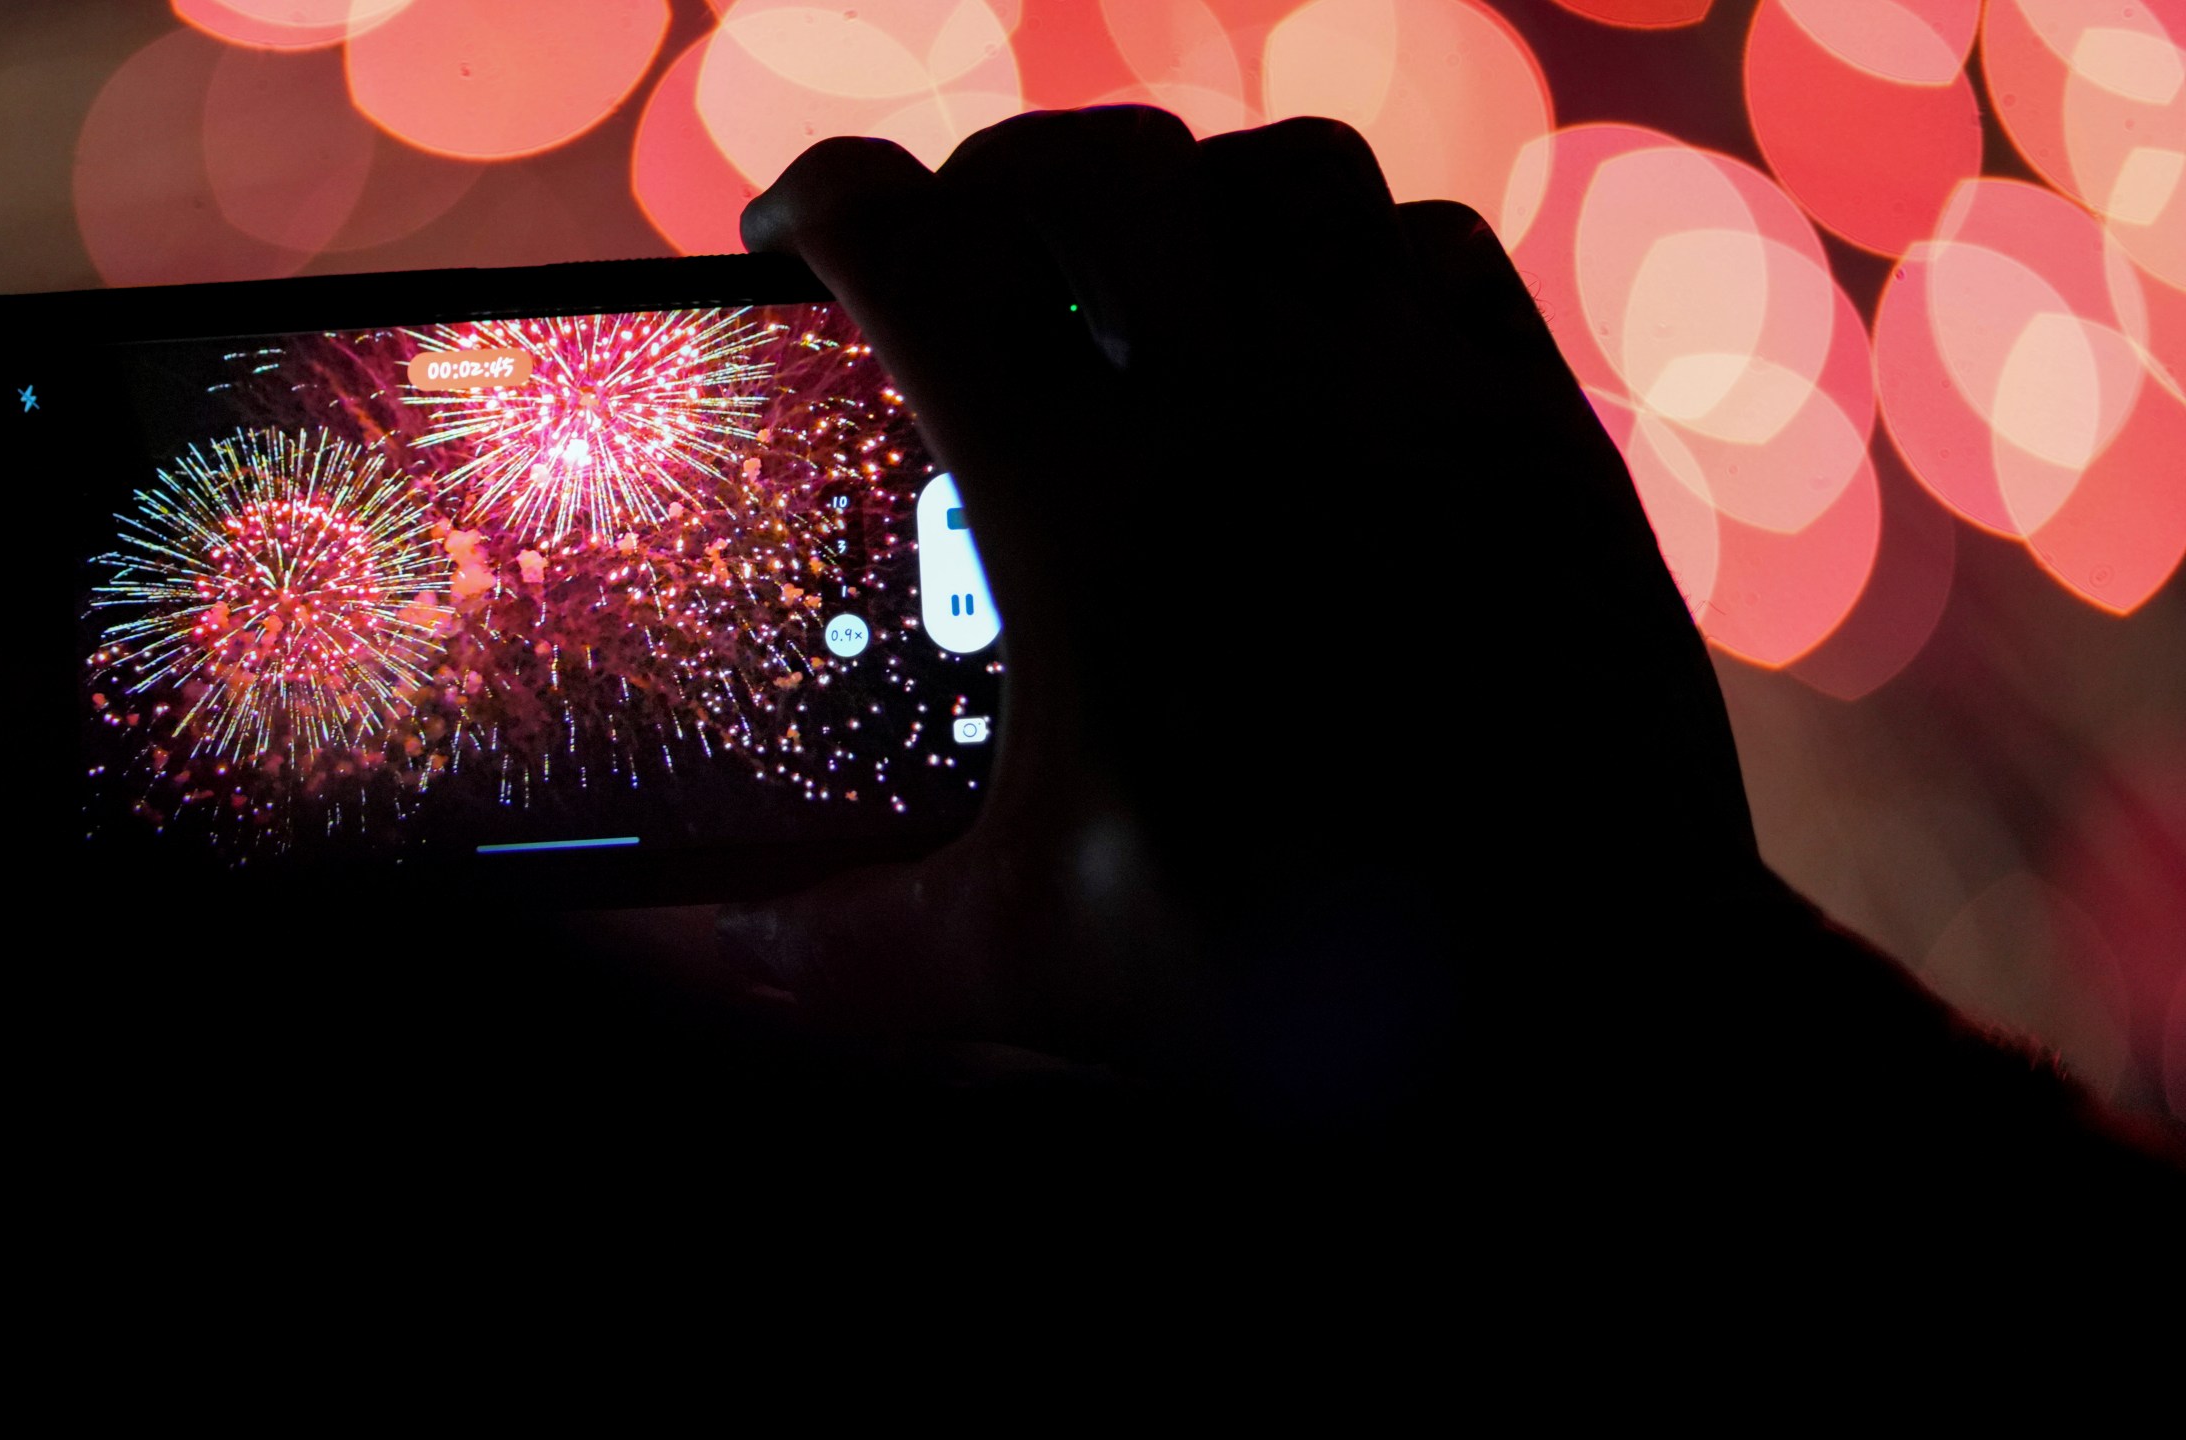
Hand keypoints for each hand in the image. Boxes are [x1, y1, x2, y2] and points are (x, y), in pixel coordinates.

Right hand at [723, 108, 1768, 1125]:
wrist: (1601, 1013)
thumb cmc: (1306, 990)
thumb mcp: (1031, 961)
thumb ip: (837, 943)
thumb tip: (698, 955)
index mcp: (1100, 517)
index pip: (919, 256)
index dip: (826, 202)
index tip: (792, 227)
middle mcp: (1260, 410)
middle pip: (1091, 166)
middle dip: (989, 183)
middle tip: (956, 258)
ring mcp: (1417, 400)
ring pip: (1282, 169)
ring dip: (1181, 198)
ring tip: (1138, 288)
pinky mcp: (1536, 428)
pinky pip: (1431, 242)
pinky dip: (1348, 252)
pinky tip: (1313, 339)